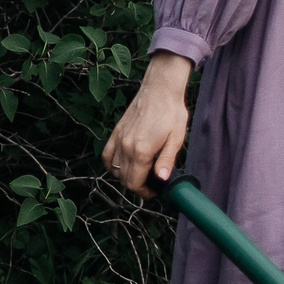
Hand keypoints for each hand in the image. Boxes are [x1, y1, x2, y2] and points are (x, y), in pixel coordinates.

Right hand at [103, 52, 194, 197]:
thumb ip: (166, 160)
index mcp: (141, 151)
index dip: (144, 192)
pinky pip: (106, 155)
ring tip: (142, 174)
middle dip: (138, 186)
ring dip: (126, 176)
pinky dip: (112, 164)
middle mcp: (125, 146)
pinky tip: (123, 165)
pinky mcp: (116, 132)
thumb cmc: (172, 113)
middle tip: (152, 184)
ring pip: (114, 169)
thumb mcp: (176, 139)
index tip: (155, 191)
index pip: (134, 183)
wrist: (160, 90)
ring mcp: (118, 139)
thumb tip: (162, 179)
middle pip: (124, 179)